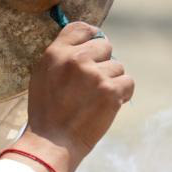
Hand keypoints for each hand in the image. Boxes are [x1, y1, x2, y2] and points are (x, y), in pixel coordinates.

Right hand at [6, 22, 133, 171]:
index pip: (81, 28)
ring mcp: (95, 75)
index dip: (92, 35)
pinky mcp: (111, 92)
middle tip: (93, 82)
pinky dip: (123, 93)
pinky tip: (110, 103)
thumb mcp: (42, 74)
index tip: (95, 46)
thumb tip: (86, 43)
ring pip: (118, 66)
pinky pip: (128, 82)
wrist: (53, 142)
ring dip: (112, 81)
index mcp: (56, 53)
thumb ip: (61, 56)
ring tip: (96, 98)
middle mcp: (76, 59)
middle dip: (103, 62)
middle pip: (105, 45)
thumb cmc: (47, 111)